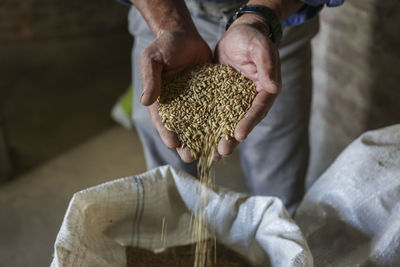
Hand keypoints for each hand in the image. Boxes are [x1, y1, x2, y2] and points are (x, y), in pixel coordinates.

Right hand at [140, 30, 211, 161]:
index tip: (173, 144)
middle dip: (186, 144)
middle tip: (192, 157)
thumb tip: (145, 101)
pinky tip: (228, 134)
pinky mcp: (209, 97)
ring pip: (200, 126)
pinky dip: (220, 124)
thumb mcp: (153, 58)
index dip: (167, 133)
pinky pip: (215, 112)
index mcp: (160, 100)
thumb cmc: (165, 45)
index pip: (162, 120)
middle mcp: (177, 105)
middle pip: (182, 129)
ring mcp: (194, 103)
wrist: (185, 35)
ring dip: (206, 140)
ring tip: (212, 154)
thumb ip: (150, 78)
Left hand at [214, 14, 280, 157]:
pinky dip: (209, 126)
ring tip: (211, 154)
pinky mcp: (223, 99)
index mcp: (265, 90)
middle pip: (244, 121)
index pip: (258, 108)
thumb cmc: (250, 38)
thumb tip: (273, 87)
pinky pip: (216, 114)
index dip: (249, 122)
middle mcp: (252, 99)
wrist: (237, 36)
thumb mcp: (259, 46)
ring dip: (220, 138)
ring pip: (229, 122)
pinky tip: (197, 138)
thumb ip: (266, 63)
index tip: (239, 135)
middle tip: (223, 151)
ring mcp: (237, 101)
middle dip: (233, 137)